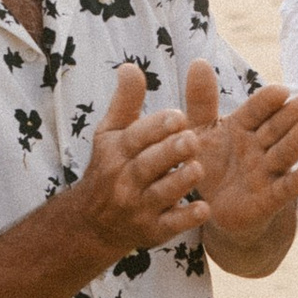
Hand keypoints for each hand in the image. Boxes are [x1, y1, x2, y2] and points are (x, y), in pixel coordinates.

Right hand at [69, 64, 207, 254]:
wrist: (93, 223)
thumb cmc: (110, 167)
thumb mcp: (111, 134)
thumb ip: (125, 102)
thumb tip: (130, 66)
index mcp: (117, 152)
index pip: (136, 137)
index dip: (157, 126)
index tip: (179, 115)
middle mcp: (125, 180)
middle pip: (148, 165)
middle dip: (170, 152)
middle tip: (192, 139)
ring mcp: (138, 207)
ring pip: (160, 194)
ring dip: (179, 182)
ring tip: (198, 168)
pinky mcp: (152, 231)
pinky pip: (169, 225)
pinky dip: (185, 218)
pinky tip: (204, 209)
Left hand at [183, 63, 297, 248]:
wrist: (213, 210)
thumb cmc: (209, 165)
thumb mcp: (199, 132)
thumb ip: (200, 101)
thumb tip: (199, 61)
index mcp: (243, 127)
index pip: (257, 110)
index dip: (268, 101)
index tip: (280, 91)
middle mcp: (259, 147)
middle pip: (277, 128)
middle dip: (291, 115)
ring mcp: (266, 173)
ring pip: (283, 154)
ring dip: (297, 142)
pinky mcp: (268, 200)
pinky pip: (284, 189)